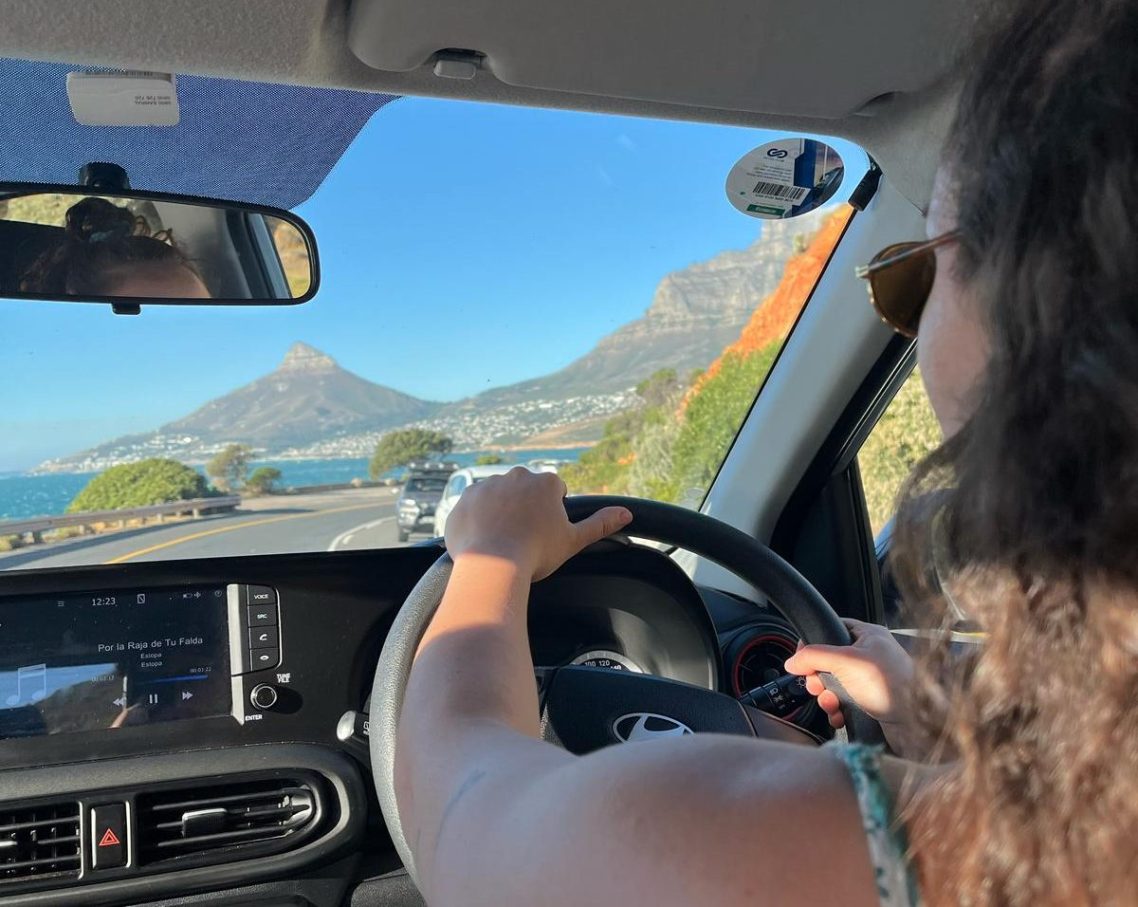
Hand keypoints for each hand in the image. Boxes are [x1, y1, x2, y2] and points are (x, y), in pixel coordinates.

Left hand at [444, 468, 632, 580]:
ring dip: (500, 511)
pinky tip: (482, 540)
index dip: (552, 511)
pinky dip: (477, 519)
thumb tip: (626, 513)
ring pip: (498, 496)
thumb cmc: (535, 553)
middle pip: (524, 489)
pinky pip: (473, 507)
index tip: (545, 531)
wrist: (492, 565)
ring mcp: (486, 486)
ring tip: (501, 540)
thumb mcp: (573, 540)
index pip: (554, 491)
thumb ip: (600, 524)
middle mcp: (515, 476)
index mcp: (544, 483)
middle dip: (525, 507)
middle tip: (523, 537)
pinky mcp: (464, 499)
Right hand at [783, 618, 919, 756]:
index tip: (802, 659)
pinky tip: (839, 715)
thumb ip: (814, 657)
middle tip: (817, 685)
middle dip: (818, 677)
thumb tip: (792, 661)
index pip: (832, 629)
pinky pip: (843, 703)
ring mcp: (870, 680)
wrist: (919, 723)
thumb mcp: (846, 661)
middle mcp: (868, 656)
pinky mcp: (870, 702)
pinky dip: (837, 710)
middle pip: (829, 661)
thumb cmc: (892, 684)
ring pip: (834, 684)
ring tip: (831, 704)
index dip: (814, 643)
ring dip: (826, 696)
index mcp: (867, 636)